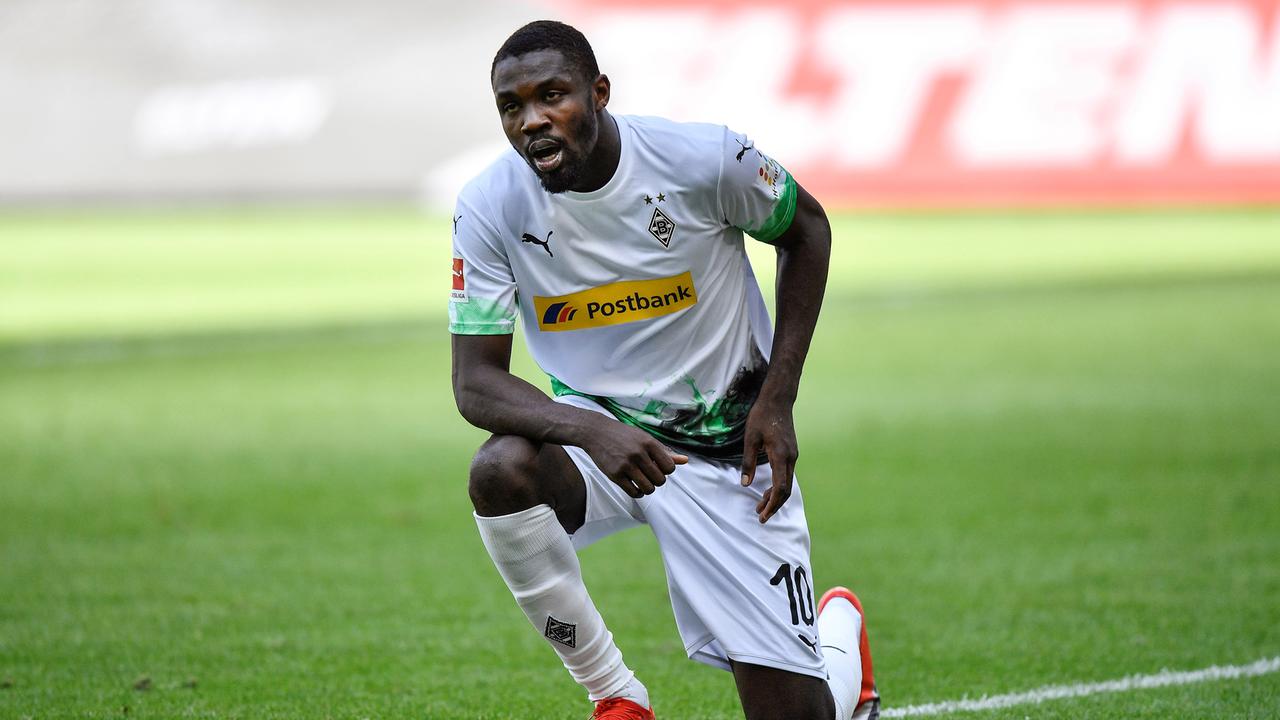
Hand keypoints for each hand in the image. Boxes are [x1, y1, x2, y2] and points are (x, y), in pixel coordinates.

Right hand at [580, 422, 687, 498]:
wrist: (596, 432)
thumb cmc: (623, 435)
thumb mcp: (645, 438)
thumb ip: (664, 451)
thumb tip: (685, 460)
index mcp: (648, 443)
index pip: (669, 467)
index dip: (666, 471)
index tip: (659, 467)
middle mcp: (638, 453)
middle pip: (660, 480)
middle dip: (657, 480)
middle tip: (649, 474)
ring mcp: (626, 465)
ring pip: (648, 488)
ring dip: (648, 488)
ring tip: (643, 481)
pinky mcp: (614, 474)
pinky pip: (633, 492)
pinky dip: (637, 493)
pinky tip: (635, 486)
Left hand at [739, 397, 797, 522]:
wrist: (778, 400)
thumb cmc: (762, 416)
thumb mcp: (750, 439)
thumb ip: (748, 463)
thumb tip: (745, 484)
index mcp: (781, 456)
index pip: (780, 488)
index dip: (772, 504)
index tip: (763, 515)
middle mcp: (791, 458)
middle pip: (786, 489)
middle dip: (773, 505)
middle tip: (761, 516)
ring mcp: (793, 455)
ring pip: (787, 483)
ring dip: (775, 496)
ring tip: (760, 506)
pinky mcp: (791, 452)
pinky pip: (786, 475)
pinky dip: (778, 486)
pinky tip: (767, 490)